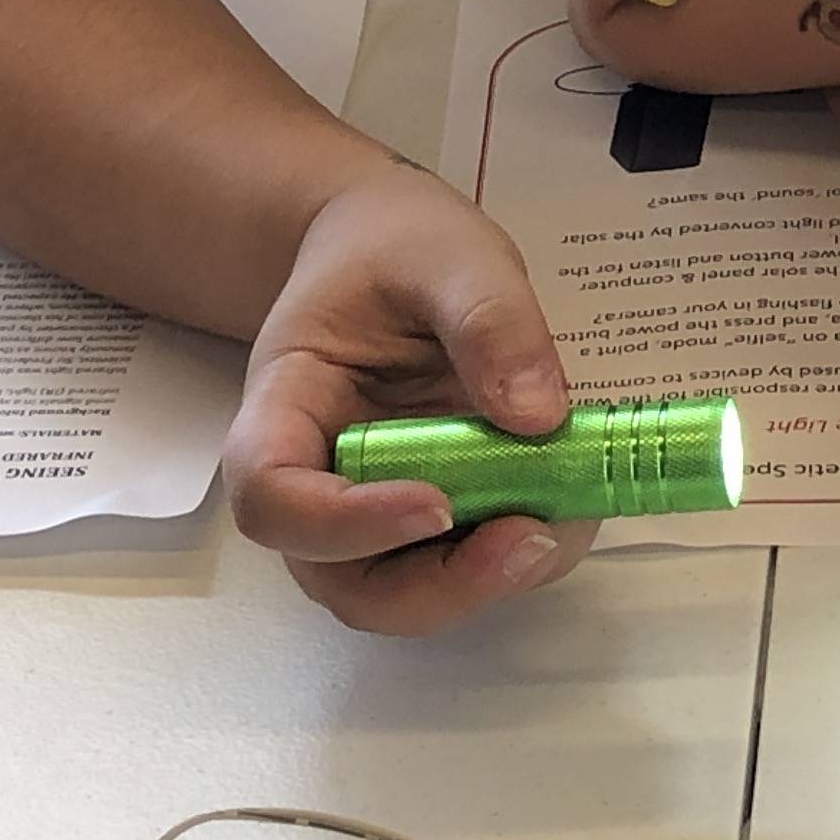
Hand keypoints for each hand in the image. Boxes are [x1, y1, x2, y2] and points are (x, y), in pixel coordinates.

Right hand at [221, 163, 598, 632]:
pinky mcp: (428, 518)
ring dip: (488, 579)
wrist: (390, 249)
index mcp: (286, 405)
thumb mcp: (450, 253)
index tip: (436, 504)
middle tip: (529, 537)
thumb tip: (538, 416)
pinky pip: (460, 565)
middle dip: (438, 586)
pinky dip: (516, 555)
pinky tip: (568, 502)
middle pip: (339, 581)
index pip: (272, 497)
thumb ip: (489, 319)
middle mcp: (316, 478)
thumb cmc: (397, 246)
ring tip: (566, 515)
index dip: (344, 524)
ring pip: (403, 594)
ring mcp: (369, 508)